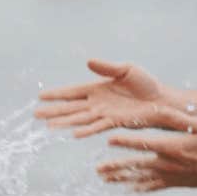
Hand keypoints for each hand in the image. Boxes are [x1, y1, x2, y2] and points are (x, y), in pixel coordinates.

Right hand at [35, 59, 171, 138]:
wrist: (162, 100)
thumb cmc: (145, 84)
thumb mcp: (125, 69)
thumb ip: (106, 67)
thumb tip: (88, 61)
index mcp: (97, 88)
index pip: (72, 92)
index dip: (57, 95)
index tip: (40, 96)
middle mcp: (98, 102)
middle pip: (71, 107)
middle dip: (53, 111)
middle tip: (35, 115)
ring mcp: (105, 113)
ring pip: (80, 119)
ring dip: (64, 122)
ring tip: (48, 127)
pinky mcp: (115, 122)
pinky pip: (97, 126)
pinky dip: (86, 130)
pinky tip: (73, 134)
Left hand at [95, 105, 196, 191]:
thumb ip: (176, 117)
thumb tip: (156, 107)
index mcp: (172, 146)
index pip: (142, 143)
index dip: (124, 142)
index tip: (108, 140)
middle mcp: (168, 164)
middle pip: (136, 166)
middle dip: (115, 167)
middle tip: (98, 170)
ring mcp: (171, 176)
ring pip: (141, 179)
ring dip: (122, 179)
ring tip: (106, 180)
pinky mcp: (176, 183)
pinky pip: (153, 187)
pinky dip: (140, 188)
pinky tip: (129, 190)